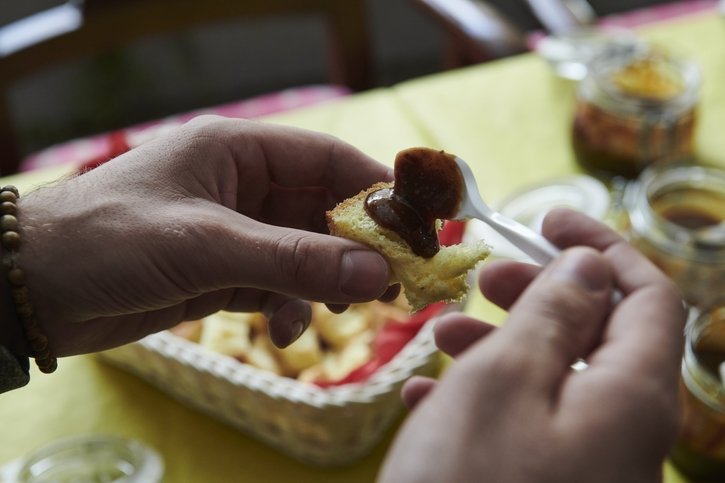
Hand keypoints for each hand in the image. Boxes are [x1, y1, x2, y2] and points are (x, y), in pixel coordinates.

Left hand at [3, 116, 396, 356]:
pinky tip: (281, 329)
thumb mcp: (205, 245)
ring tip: (343, 309)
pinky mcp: (222, 272)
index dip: (377, 187)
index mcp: (236, 151)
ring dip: (325, 282)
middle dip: (357, 246)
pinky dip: (290, 308)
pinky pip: (279, 286)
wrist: (32, 291)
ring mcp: (234, 232)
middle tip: (392, 280)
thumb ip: (292, 261)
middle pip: (323, 210)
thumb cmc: (106, 240)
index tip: (419, 222)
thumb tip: (375, 272)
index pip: (327, 159)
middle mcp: (241, 186)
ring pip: (305, 253)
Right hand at [379, 208, 685, 482]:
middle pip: (599, 334)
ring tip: (440, 336)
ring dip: (501, 345)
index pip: (648, 295)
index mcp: (631, 396)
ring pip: (554, 378)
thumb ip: (556, 314)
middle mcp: (623, 433)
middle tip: (483, 278)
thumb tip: (590, 265)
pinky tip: (428, 397)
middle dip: (539, 295)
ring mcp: (587, 467)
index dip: (601, 245)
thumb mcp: (506, 378)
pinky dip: (484, 399)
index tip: (547, 218)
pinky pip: (528, 426)